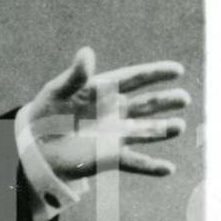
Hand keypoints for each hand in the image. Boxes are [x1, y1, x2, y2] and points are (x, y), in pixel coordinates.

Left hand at [25, 47, 188, 181]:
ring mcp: (115, 135)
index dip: (155, 73)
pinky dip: (150, 166)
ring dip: (162, 130)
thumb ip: (75, 75)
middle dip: (166, 101)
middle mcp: (115, 111)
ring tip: (179, 127)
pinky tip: (168, 169)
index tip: (177, 70)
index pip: (134, 79)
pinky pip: (134, 162)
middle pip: (146, 104)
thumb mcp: (57, 91)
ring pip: (145, 131)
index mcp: (105, 90)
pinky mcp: (110, 157)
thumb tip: (86, 51)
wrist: (37, 145)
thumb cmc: (46, 113)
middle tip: (184, 99)